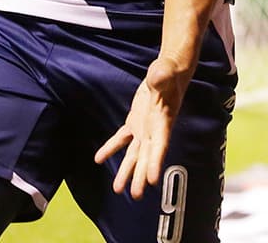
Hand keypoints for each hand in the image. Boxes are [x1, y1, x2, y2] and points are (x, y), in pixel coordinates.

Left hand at [93, 57, 190, 198]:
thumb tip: (158, 75)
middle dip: (141, 176)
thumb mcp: (164, 72)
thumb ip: (161, 76)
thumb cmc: (169, 72)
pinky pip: (121, 139)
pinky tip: (99, 159)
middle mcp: (154, 130)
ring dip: (127, 171)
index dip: (156, 163)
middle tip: (136, 195)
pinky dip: (110, 149)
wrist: (169, 72)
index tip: (152, 181)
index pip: (160, 146)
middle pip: (147, 157)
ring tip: (118, 190)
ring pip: (134, 154)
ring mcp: (144, 128)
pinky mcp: (135, 122)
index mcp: (163, 121)